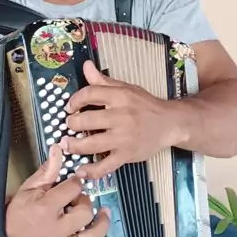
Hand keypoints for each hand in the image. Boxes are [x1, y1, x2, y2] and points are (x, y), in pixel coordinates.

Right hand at [5, 142, 110, 236]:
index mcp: (45, 208)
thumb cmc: (16, 214)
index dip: (76, 183)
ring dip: (101, 225)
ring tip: (103, 214)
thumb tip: (58, 149)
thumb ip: (47, 171)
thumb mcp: (28, 189)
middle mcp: (55, 231)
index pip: (73, 189)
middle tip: (80, 201)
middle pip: (85, 212)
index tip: (74, 184)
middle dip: (86, 202)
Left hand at [62, 61, 173, 179]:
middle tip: (68, 125)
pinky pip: (106, 166)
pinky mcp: (127, 155)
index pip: (90, 94)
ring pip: (93, 144)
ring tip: (67, 144)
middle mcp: (121, 116)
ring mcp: (124, 138)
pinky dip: (92, 171)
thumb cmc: (145, 105)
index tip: (70, 106)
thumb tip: (85, 65)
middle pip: (88, 120)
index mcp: (121, 96)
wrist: (169, 124)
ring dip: (75, 146)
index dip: (75, 100)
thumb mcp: (126, 88)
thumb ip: (103, 81)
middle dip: (72, 123)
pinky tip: (80, 170)